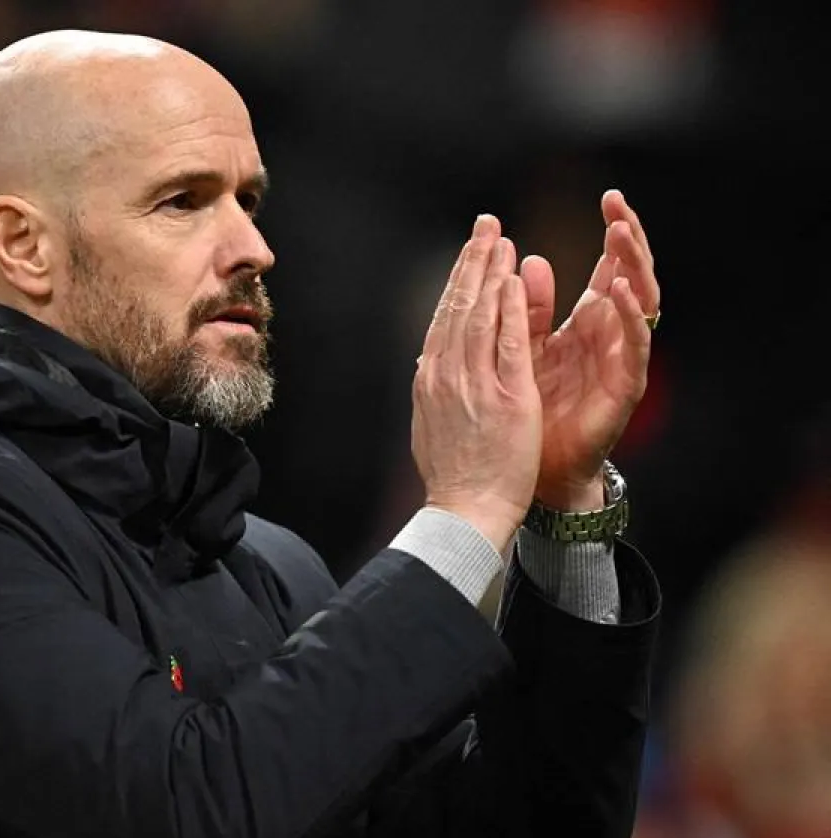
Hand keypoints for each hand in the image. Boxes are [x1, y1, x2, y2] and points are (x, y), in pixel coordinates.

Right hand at [413, 215, 542, 551]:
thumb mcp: (430, 425)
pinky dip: (510, 306)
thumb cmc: (452, 477)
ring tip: (500, 239)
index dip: (456, 282)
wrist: (464, 510)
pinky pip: (508, 340)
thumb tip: (424, 364)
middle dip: (471, 262)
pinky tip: (514, 278)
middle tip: (485, 226)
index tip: (469, 255)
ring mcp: (473, 383)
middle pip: (457, 306)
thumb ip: (431, 390)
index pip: (443, 320)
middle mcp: (445, 374)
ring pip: (479, 314)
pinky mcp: (505, 394)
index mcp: (430, 380)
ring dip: (489, 272)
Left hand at [521, 190, 656, 509]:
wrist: (534, 471)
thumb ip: (526, 308)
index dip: (613, 234)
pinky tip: (619, 291)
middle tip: (619, 205)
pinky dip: (629, 316)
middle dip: (628, 239)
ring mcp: (621, 359)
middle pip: (630, 276)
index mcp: (587, 323)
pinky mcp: (624, 386)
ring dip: (633, 267)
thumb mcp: (522, 349)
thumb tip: (528, 259)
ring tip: (621, 235)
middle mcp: (609, 336)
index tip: (609, 197)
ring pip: (641, 304)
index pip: (608, 268)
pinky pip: (635, 346)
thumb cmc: (527, 412)